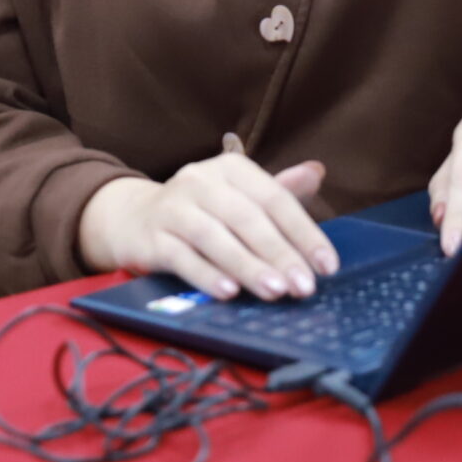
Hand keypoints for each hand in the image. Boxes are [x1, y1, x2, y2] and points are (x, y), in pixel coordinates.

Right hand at [78, 154, 337, 302]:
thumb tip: (317, 173)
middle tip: (304, 285)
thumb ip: (279, 190)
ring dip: (247, 266)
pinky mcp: (152, 238)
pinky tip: (229, 293)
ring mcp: (173, 208)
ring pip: (215, 238)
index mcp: (230, 168)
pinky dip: (206, 275)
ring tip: (275, 291)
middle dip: (279, 253)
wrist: (133, 218)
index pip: (274, 198)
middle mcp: (200, 181)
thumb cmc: (201, 211)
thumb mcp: (239, 196)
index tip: (327, 265)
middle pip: (246, 218)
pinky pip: (182, 257)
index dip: (303, 232)